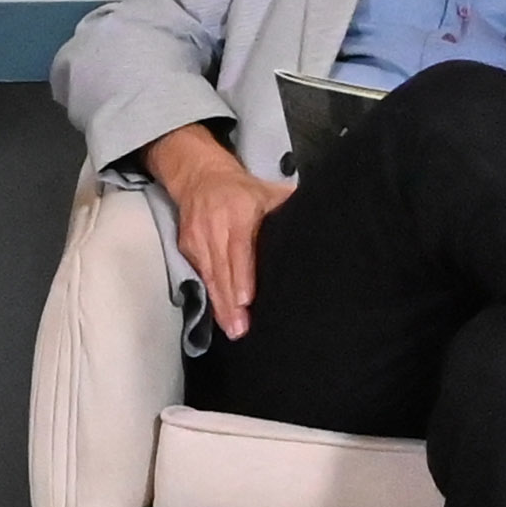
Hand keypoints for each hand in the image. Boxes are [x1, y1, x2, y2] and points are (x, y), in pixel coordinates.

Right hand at [150, 124, 289, 334]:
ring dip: (220, 305)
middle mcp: (215, 227)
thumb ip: (287, 208)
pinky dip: (210, 296)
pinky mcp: (187, 247)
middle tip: (240, 328)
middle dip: (230, 302)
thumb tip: (317, 222)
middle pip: (222, 270)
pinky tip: (219, 315)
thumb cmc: (241, 190)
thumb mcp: (267, 192)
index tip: (245, 299)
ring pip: (209, 277)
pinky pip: (201, 275)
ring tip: (231, 328)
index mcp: (238, 214)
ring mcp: (198, 239)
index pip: (238, 250)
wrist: (199, 177)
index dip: (241, 276)